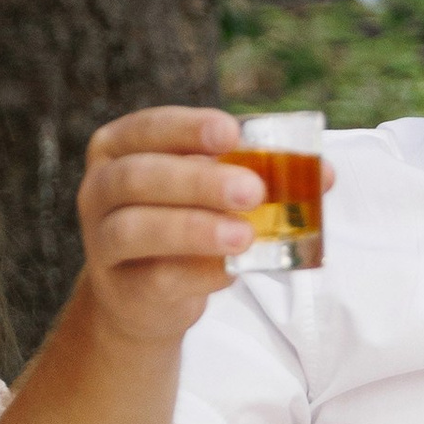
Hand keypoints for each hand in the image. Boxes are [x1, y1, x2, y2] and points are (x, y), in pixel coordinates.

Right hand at [75, 106, 268, 345]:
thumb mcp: (210, 190)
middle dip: (198, 181)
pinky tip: (232, 270)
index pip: (148, 128)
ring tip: (244, 235)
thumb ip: (256, 173)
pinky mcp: (119, 289)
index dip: (188, 129)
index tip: (231, 133)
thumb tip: (324, 173)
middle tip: (252, 190)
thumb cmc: (182, 222)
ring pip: (135, 229)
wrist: (143, 295)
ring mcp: (101, 241)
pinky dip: (198, 273)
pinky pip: (155, 278)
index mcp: (120, 148)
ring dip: (194, 229)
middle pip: (139, 177)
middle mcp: (99, 189)